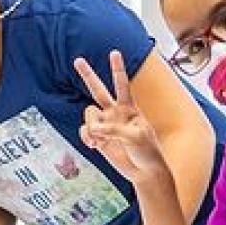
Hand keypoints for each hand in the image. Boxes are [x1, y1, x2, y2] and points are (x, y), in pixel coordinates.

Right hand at [74, 51, 168, 183]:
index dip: (117, 69)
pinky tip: (95, 146)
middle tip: (78, 60)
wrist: (144, 172)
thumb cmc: (147, 151)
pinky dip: (87, 138)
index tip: (114, 53)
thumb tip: (93, 129)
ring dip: (92, 126)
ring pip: (88, 114)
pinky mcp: (98, 139)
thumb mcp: (135, 136)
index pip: (122, 85)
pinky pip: (85, 131)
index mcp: (129, 108)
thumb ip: (114, 129)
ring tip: (100, 139)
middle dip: (87, 75)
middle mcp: (115, 113)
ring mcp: (105, 125)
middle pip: (98, 90)